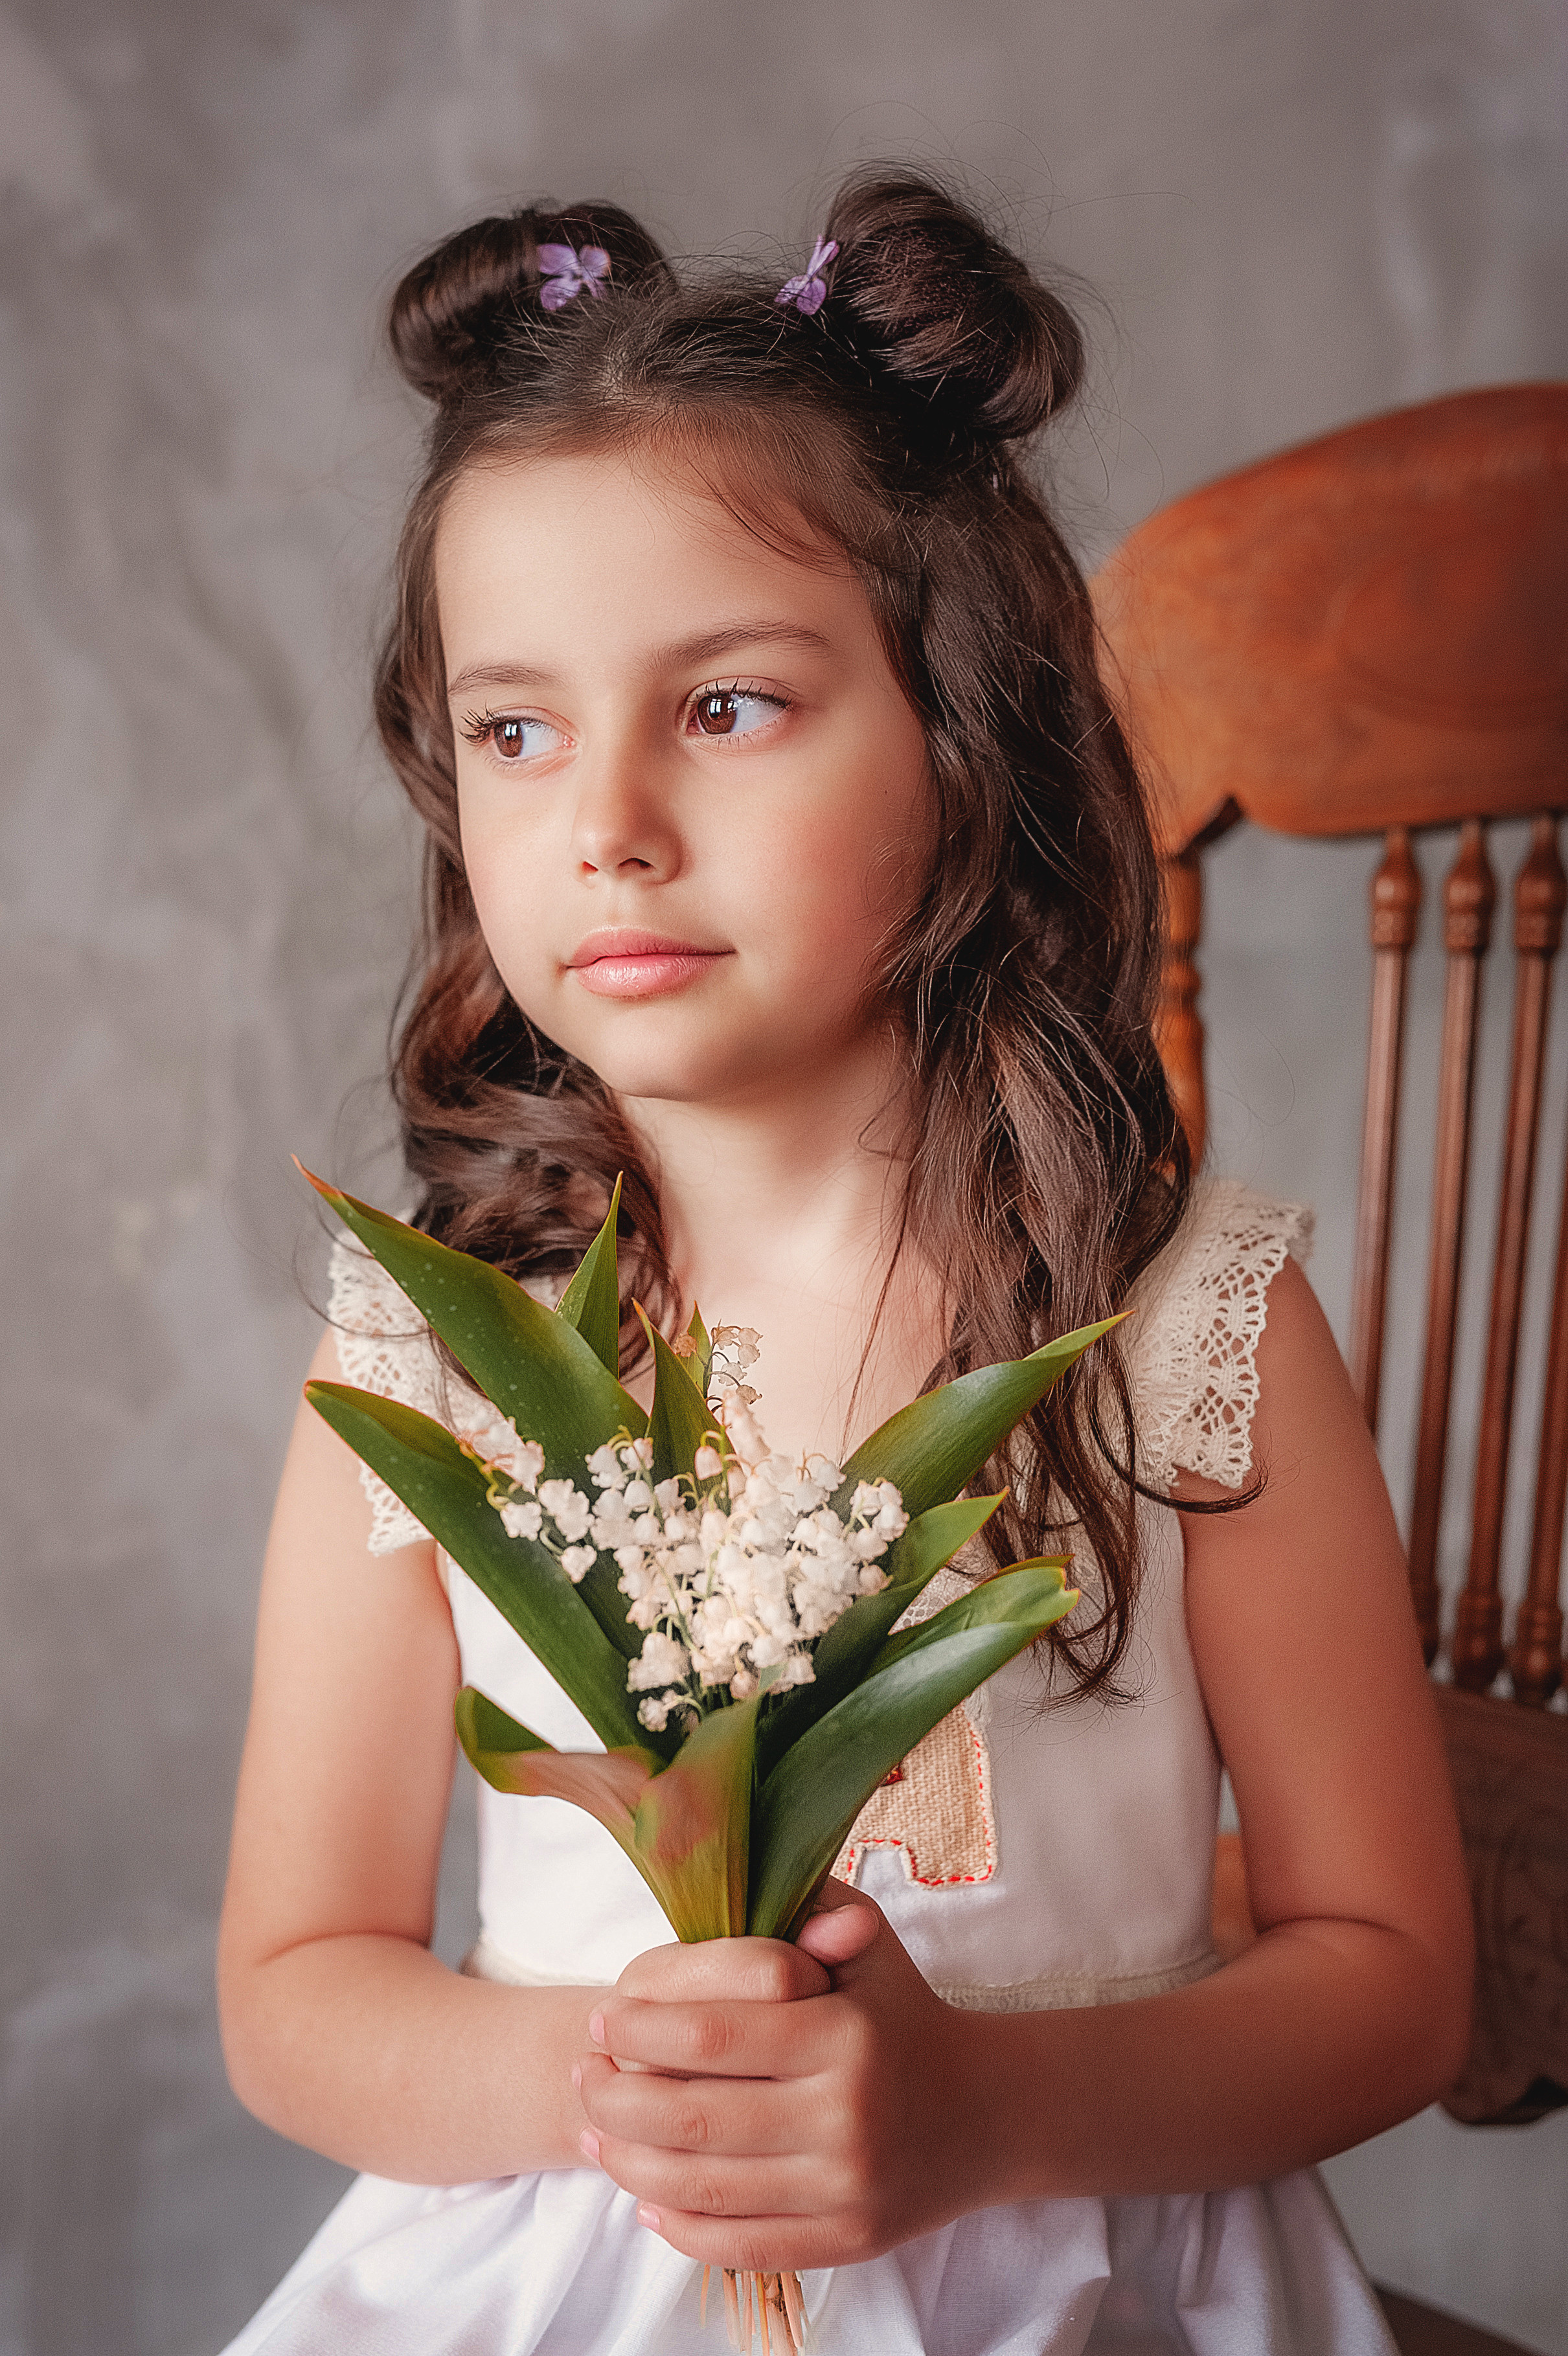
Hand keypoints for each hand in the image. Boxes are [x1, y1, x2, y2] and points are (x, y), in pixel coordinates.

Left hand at [572, 1880, 1000, 2271]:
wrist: (991, 2111)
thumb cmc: (905, 2016)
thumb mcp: (867, 1946)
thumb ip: (806, 1905)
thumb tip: (735, 1876)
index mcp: (844, 2036)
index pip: (712, 2035)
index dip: (641, 2029)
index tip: (600, 2015)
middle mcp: (845, 2117)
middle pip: (692, 2118)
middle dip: (614, 2098)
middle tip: (580, 2074)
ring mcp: (846, 2189)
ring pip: (703, 2189)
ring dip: (628, 2165)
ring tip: (592, 2134)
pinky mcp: (847, 2243)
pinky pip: (739, 2245)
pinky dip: (680, 2227)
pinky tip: (644, 2199)